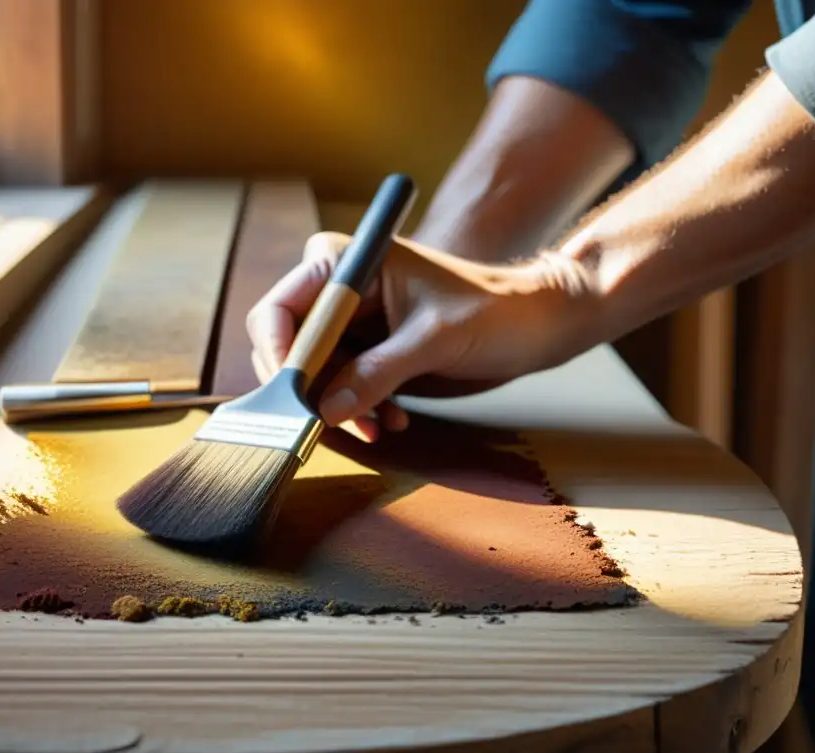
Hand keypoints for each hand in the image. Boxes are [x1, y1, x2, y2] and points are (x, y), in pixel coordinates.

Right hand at [246, 232, 597, 441]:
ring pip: (316, 374)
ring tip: (375, 426)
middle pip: (290, 345)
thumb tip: (325, 408)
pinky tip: (390, 420)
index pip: (282, 308)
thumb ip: (378, 372)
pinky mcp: (372, 351)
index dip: (277, 352)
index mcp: (350, 263)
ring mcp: (357, 324)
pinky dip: (359, 409)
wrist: (537, 326)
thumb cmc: (495, 311)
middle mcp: (344, 291)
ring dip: (337, 406)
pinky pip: (343, 386)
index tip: (291, 393)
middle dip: (309, 388)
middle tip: (331, 421)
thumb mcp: (434, 340)